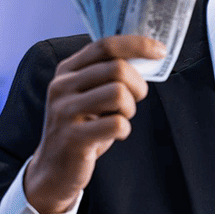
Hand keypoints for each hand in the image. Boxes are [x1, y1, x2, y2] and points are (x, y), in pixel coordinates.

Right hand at [24, 35, 164, 213]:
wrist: (54, 169)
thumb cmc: (83, 127)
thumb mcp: (89, 94)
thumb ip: (108, 74)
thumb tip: (148, 55)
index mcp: (67, 70)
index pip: (105, 45)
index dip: (137, 45)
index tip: (160, 50)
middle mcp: (62, 86)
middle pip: (117, 68)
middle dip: (137, 85)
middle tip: (133, 101)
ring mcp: (64, 111)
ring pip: (119, 93)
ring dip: (130, 108)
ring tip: (119, 118)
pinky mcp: (73, 137)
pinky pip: (117, 124)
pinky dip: (124, 130)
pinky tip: (114, 135)